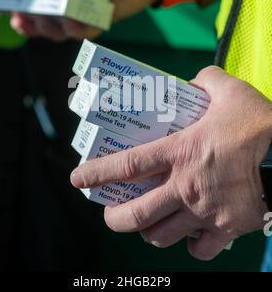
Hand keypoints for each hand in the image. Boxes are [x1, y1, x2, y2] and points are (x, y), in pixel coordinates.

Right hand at [10, 0, 159, 41]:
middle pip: (42, 23)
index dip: (21, 12)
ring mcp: (84, 15)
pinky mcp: (102, 21)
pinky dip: (75, 28)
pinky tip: (69, 22)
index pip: (34, 6)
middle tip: (23, 12)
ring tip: (43, 15)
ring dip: (48, 26)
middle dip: (30, 20)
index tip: (11, 11)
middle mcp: (69, 6)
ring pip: (59, 31)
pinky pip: (85, 31)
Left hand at [71, 66, 271, 259]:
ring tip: (150, 223)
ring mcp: (206, 211)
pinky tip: (192, 234)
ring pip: (163, 236)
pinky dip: (192, 247)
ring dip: (150, 233)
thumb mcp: (226, 90)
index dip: (97, 173)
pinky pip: (201, 250)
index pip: (128, 165)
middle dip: (116, 219)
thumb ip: (205, 81)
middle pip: (138, 215)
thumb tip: (195, 81)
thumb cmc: (254, 120)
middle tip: (111, 214)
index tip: (77, 180)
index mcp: (179, 152)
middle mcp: (187, 185)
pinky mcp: (228, 228)